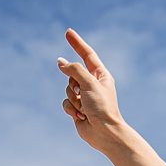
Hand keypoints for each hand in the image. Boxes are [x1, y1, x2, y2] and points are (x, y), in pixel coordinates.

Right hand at [57, 29, 125, 152]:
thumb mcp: (89, 83)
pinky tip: (81, 117)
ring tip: (85, 109)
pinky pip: (66, 102)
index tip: (68, 32)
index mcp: (100, 75)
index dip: (77, 43)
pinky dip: (71, 109)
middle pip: (72, 74)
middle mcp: (92, 84)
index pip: (87, 54)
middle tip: (82, 94)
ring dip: (73, 100)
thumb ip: (74, 69)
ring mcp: (84, 97)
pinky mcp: (77, 109)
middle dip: (73, 84)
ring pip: (67, 89)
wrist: (104, 134)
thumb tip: (60, 62)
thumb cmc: (102, 107)